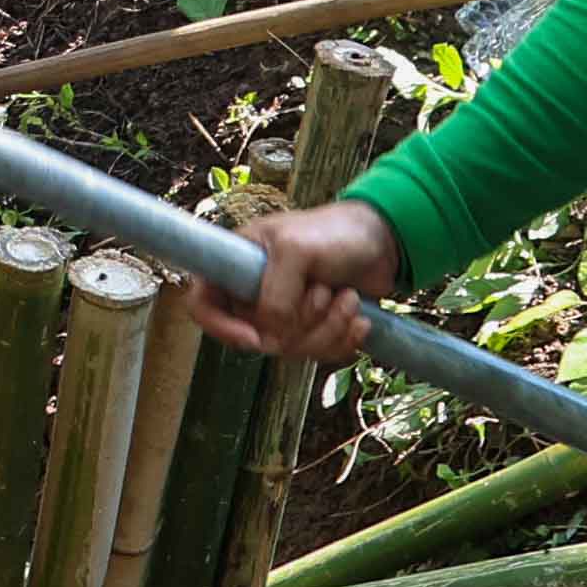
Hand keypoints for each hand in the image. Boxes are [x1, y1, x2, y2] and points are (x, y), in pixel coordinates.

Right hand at [193, 196, 397, 361]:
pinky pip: (318, 354)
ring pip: (292, 349)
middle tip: (323, 292)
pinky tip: (358, 316)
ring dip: (327, 327)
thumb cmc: (333, 232)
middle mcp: (256, 293)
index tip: (254, 338)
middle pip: (257, 337)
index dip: (220, 327)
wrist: (383, 240)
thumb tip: (271, 336)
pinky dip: (342, 338)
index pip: (203, 304)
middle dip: (299, 322)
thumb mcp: (296, 251)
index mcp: (237, 266)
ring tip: (347, 297)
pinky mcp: (313, 328)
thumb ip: (276, 294)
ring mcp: (285, 313)